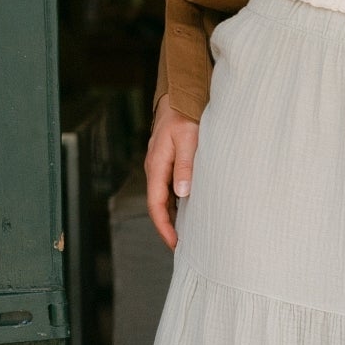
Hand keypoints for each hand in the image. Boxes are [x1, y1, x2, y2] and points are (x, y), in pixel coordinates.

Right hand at [145, 99, 200, 249]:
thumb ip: (185, 166)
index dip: (164, 227)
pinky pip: (169, 191)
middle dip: (168, 228)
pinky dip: (177, 205)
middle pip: (158, 207)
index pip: (156, 205)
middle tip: (184, 247)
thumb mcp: (188, 140)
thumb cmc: (184, 116)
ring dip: (173, 218)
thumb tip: (182, 193)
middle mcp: (155, 170)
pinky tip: (189, 212)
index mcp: (156, 167)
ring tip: (188, 235)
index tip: (175, 244)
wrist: (179, 97)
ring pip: (164, 200)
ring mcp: (160, 168)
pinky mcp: (168, 165)